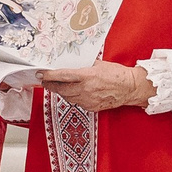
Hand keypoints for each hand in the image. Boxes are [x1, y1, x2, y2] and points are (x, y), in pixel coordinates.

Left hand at [37, 60, 154, 112]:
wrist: (130, 88)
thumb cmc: (117, 74)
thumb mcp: (99, 64)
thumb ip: (84, 66)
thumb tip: (71, 65)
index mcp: (87, 76)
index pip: (62, 76)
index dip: (49, 76)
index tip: (41, 74)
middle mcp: (86, 89)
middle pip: (61, 89)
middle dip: (51, 85)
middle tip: (45, 81)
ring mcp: (88, 100)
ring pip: (67, 97)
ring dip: (61, 91)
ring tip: (58, 86)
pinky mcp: (92, 107)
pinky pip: (77, 102)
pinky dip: (72, 97)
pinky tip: (73, 92)